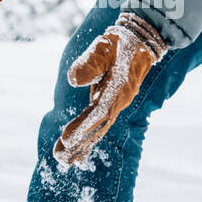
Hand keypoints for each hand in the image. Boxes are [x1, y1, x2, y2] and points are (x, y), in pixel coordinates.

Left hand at [53, 12, 168, 167]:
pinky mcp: (113, 104)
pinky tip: (79, 155)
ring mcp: (118, 104)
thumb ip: (89, 63)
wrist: (140, 40)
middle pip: (99, 127)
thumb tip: (73, 80)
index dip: (83, 126)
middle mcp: (119, 100)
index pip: (99, 112)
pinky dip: (89, 140)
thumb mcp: (103, 46)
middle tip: (60, 159)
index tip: (67, 139)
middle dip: (80, 143)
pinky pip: (101, 125)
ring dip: (83, 145)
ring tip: (65, 162)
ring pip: (99, 129)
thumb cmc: (118, 42)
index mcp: (118, 88)